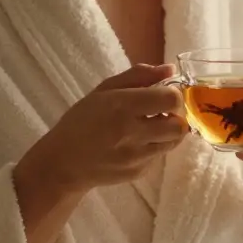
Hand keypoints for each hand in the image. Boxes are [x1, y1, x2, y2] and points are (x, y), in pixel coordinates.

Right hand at [28, 64, 187, 191]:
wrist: (64, 164)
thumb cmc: (81, 121)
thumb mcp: (103, 91)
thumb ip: (138, 77)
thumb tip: (170, 69)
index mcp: (122, 106)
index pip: (170, 99)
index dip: (173, 95)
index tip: (164, 93)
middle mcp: (132, 133)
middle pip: (179, 125)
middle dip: (175, 116)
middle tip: (161, 112)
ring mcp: (137, 156)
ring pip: (174, 142)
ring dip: (168, 132)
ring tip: (150, 127)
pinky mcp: (139, 172)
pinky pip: (159, 156)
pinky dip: (155, 147)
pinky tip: (136, 143)